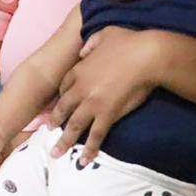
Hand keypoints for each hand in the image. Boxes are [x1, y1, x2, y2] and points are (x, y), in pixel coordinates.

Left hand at [51, 27, 157, 163]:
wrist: (146, 55)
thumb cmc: (129, 42)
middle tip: (49, 131)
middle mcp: (81, 89)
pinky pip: (95, 135)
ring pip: (74, 126)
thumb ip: (91, 43)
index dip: (61, 96)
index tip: (59, 104)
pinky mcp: (107, 114)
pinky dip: (89, 149)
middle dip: (55, 121)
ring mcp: (92, 103)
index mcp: (79, 70)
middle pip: (63, 108)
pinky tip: (83, 160)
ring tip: (55, 154)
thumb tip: (83, 50)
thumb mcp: (104, 34)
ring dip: (64, 141)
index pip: (64, 86)